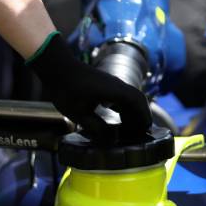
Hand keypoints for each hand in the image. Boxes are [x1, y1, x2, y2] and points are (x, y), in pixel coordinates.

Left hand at [27, 33, 152, 143]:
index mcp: (113, 91)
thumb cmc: (66, 89)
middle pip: (137, 98)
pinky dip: (126, 106)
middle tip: (141, 132)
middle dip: (141, 115)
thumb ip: (96, 126)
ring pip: (130, 96)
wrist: (59, 68)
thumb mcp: (79, 113)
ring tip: (131, 128)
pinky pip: (122, 94)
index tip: (146, 130)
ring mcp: (112, 83)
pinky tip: (119, 117)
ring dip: (133, 110)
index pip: (136, 102)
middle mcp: (117, 85)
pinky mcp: (107, 83)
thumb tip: (111, 138)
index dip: (143, 116)